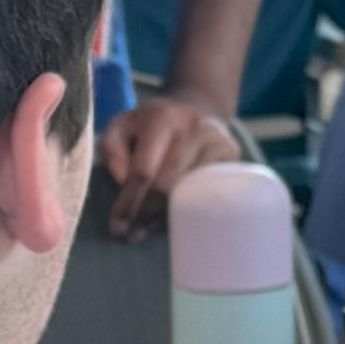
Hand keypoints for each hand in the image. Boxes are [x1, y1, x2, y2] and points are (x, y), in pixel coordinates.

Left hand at [101, 88, 243, 232]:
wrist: (196, 108)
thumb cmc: (151, 124)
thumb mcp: (122, 125)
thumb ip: (111, 149)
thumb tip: (123, 182)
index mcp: (162, 119)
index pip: (143, 170)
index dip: (129, 202)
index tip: (117, 226)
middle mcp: (193, 128)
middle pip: (167, 185)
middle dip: (145, 214)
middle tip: (130, 235)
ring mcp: (217, 142)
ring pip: (191, 193)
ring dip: (166, 217)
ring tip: (147, 230)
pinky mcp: (233, 156)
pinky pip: (211, 193)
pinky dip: (191, 210)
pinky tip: (175, 219)